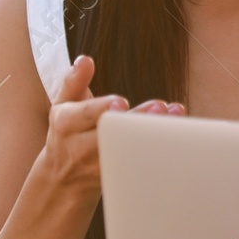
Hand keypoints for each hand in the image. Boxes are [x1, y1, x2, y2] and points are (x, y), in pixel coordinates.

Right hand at [40, 55, 185, 189]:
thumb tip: (85, 60)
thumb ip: (74, 81)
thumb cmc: (68, 132)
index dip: (103, 108)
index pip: (85, 114)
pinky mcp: (115, 178)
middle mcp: (80, 146)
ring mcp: (97, 166)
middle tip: (160, 106)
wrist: (63, 179)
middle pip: (110, 134)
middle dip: (135, 121)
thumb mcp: (64, 105)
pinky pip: (137, 165)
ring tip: (174, 116)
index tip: (122, 102)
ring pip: (127, 152)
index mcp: (66, 122)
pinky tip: (176, 136)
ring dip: (153, 135)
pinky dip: (157, 150)